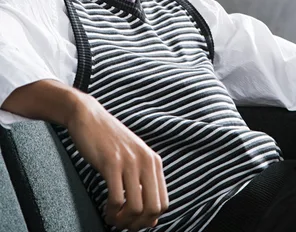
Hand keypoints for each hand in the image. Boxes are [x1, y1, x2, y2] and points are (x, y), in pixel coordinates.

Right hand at [66, 93, 168, 230]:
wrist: (89, 117)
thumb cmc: (109, 142)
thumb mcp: (133, 160)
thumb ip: (144, 186)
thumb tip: (153, 220)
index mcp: (154, 161)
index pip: (164, 203)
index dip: (149, 220)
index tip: (134, 221)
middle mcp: (146, 161)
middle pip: (153, 208)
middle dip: (138, 224)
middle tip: (123, 224)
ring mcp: (129, 161)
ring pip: (136, 207)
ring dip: (123, 221)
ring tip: (113, 218)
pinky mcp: (111, 162)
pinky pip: (117, 198)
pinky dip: (111, 212)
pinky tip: (106, 209)